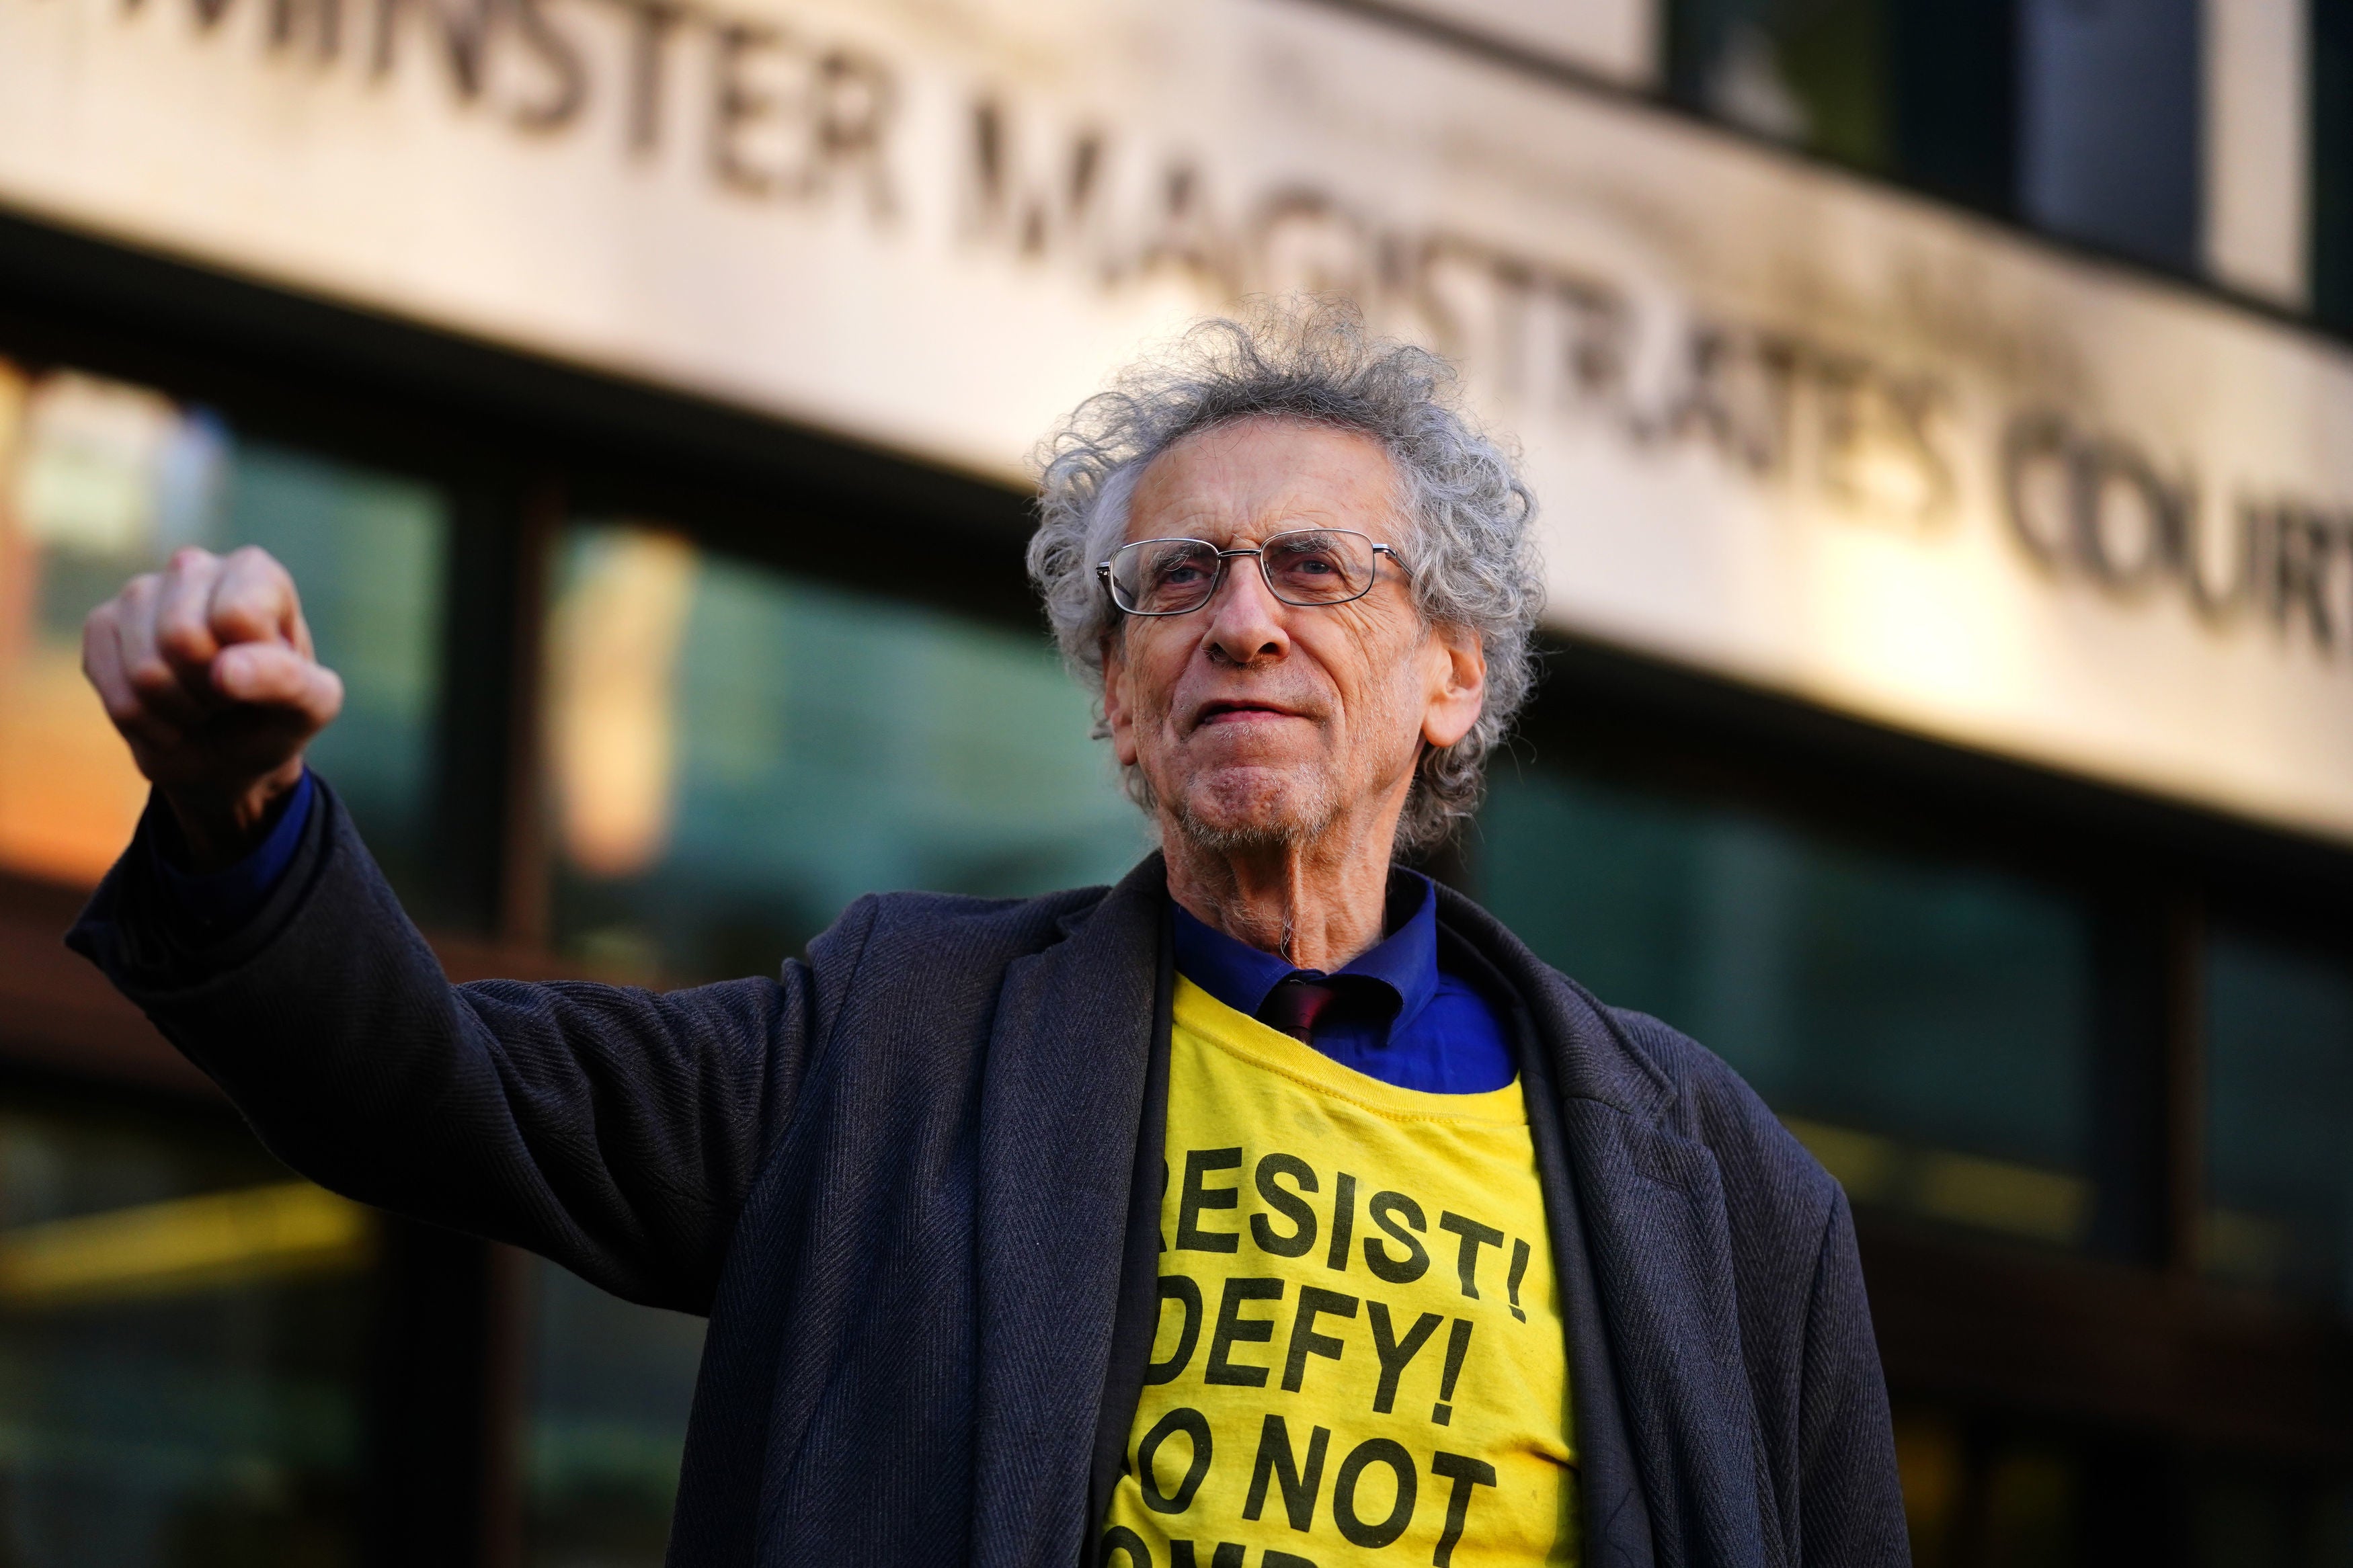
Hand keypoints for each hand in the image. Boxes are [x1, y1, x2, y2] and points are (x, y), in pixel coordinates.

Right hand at [82, 546, 344, 870]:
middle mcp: (194, 568)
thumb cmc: (278, 716)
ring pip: (146, 670)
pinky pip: (117, 695)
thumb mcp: (311, 705)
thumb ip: (287, 681)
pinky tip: (165, 714)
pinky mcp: (101, 626)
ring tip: (200, 704)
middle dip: (211, 689)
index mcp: (255, 572)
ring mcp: (140, 593)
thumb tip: (225, 670)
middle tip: (228, 696)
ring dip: (179, 710)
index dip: (250, 665)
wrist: (227, 752)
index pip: (237, 615)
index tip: (262, 675)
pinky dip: (147, 724)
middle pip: (182, 638)